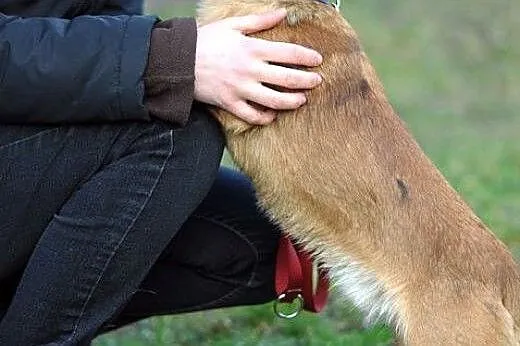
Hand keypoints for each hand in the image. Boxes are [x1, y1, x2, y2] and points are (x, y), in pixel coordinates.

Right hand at [195, 9, 322, 124]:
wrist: (178, 61)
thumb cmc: (205, 41)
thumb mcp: (232, 25)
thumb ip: (259, 21)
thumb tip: (282, 13)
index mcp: (252, 48)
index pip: (288, 53)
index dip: (306, 57)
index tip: (318, 60)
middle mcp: (249, 70)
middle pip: (286, 79)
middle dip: (306, 81)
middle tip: (318, 81)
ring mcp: (240, 89)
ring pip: (273, 100)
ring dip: (292, 102)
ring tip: (302, 100)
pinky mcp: (229, 103)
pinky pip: (252, 116)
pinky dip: (264, 118)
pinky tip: (272, 115)